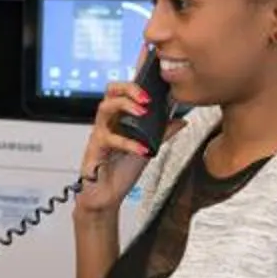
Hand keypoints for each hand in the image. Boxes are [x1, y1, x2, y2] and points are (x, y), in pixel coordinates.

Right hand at [73, 82, 163, 215]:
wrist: (106, 195)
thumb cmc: (121, 170)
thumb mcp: (147, 147)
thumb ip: (162, 133)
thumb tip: (181, 120)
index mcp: (118, 118)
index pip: (122, 90)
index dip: (135, 82)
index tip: (154, 83)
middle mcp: (107, 122)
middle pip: (110, 91)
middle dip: (129, 88)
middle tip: (147, 97)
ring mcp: (100, 134)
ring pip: (104, 107)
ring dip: (125, 105)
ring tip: (143, 112)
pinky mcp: (95, 149)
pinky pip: (109, 140)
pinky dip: (128, 143)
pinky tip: (143, 150)